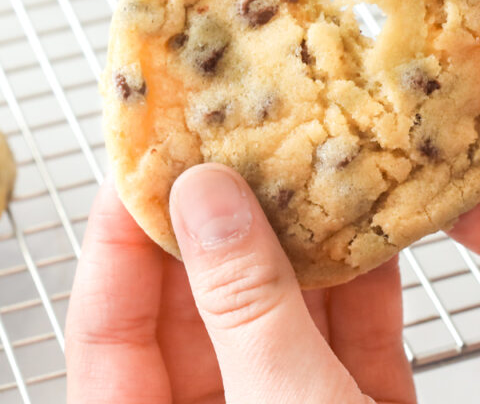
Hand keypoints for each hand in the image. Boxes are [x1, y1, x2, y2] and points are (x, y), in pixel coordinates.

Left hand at [64, 164, 415, 402]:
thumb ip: (244, 304)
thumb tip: (206, 198)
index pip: (106, 325)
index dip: (119, 234)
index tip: (141, 155)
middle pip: (195, 310)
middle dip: (221, 222)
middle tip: (231, 136)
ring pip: (278, 320)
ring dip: (300, 243)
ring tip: (304, 157)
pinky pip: (350, 343)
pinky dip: (364, 287)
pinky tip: (373, 223)